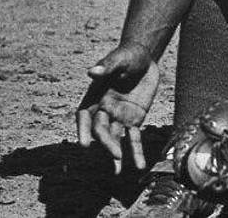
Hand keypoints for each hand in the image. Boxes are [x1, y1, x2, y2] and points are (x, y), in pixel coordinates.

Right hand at [76, 44, 159, 172]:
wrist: (144, 58)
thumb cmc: (127, 56)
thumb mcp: (119, 58)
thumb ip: (107, 66)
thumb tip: (92, 71)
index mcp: (94, 96)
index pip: (84, 116)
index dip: (83, 130)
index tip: (84, 144)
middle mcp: (103, 110)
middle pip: (101, 130)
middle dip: (106, 142)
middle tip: (115, 154)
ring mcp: (118, 117)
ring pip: (115, 138)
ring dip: (116, 155)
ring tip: (117, 172)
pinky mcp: (134, 120)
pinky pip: (134, 138)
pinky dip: (136, 152)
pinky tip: (139, 166)